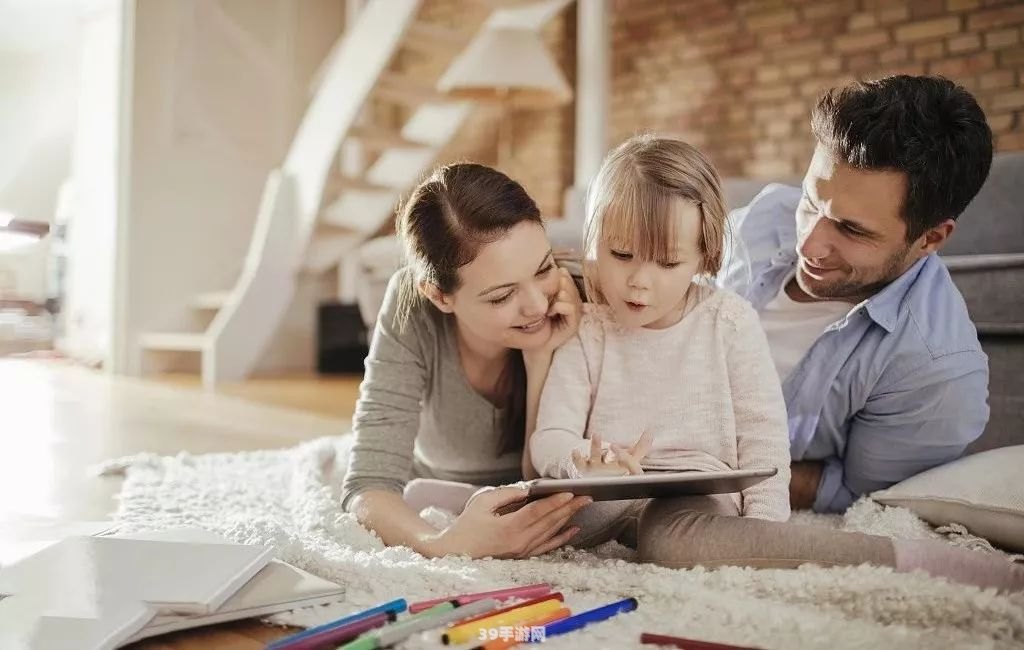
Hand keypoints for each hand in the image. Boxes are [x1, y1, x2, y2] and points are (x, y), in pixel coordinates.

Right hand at [430, 486, 591, 558]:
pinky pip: (546, 546)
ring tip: (582, 506)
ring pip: (551, 532)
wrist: (454, 552)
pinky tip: (573, 529)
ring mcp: (522, 550)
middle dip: (569, 508)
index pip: (537, 512)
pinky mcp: (522, 555)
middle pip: (549, 522)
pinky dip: (561, 538)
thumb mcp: (482, 502)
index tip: (570, 492)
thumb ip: (506, 494)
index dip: (555, 502)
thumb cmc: (466, 525)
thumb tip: (527, 489)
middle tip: (587, 496)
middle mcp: (519, 542)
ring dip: (568, 518)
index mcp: (508, 528)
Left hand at [526, 268, 582, 365]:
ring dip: (557, 295)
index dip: (556, 276)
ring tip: (547, 304)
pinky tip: (550, 311)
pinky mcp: (574, 323)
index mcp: (565, 293)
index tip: (543, 282)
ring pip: (570, 293)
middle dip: (556, 285)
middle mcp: (573, 301)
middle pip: (568, 282)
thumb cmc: (534, 321)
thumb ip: (542, 287)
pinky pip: (570, 307)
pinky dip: (559, 306)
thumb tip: (548, 271)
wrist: (534, 345)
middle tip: (544, 294)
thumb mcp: (536, 301)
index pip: (565, 276)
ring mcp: (575, 312)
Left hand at [571, 431, 652, 476]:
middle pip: (615, 464)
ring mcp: (597, 471)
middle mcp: (612, 473)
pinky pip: (579, 464)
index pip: (631, 468)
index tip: (620, 445)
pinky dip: (576, 458)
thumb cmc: (617, 470)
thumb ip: (641, 448)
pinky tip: (574, 451)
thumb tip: (650, 431)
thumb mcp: (630, 460)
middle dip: (616, 455)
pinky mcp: (584, 470)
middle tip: (613, 445)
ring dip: (596, 446)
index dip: (627, 458)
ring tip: (597, 434)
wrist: (598, 482)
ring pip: (596, 459)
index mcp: (624, 472)